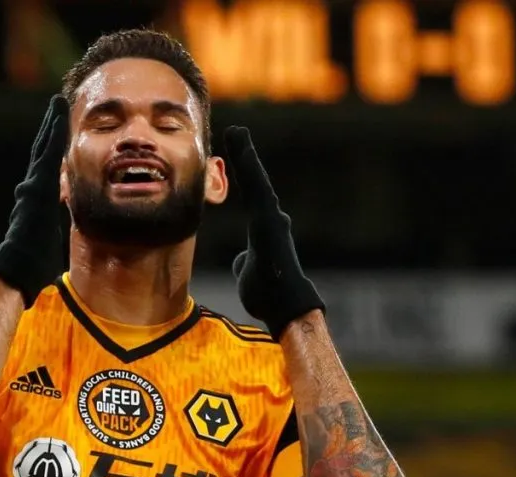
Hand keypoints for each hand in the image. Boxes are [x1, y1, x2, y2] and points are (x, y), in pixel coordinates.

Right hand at [0, 95, 68, 307]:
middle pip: (42, 151)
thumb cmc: (33, 263)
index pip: (46, 169)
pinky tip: (59, 122)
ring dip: (51, 125)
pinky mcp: (37, 188)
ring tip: (57, 104)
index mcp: (37, 201)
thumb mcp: (48, 239)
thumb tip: (56, 227)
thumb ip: (52, 226)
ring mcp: (32, 187)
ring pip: (43, 149)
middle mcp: (31, 189)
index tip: (57, 130)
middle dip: (49, 128)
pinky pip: (48, 157)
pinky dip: (53, 139)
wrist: (20, 269)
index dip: (51, 149)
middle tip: (56, 105)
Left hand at [224, 126, 324, 339]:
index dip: (242, 174)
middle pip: (254, 181)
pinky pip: (257, 191)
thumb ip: (246, 261)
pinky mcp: (268, 222)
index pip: (250, 194)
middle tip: (235, 131)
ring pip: (256, 181)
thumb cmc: (267, 293)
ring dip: (246, 156)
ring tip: (236, 133)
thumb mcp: (249, 272)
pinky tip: (243, 153)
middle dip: (244, 155)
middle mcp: (271, 218)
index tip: (231, 154)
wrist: (284, 306)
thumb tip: (243, 259)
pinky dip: (250, 171)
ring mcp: (271, 219)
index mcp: (263, 228)